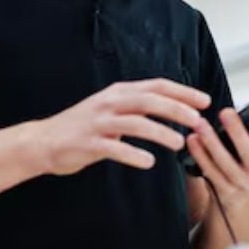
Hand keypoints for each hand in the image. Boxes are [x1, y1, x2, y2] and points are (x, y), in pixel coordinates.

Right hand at [34, 78, 211, 175]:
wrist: (44, 141)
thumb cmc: (82, 127)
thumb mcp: (111, 109)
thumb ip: (137, 108)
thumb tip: (172, 110)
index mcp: (118, 92)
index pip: (157, 85)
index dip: (182, 92)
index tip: (204, 101)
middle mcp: (109, 103)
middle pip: (150, 100)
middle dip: (177, 110)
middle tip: (198, 122)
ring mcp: (98, 122)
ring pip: (135, 123)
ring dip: (160, 131)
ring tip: (179, 143)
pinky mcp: (89, 143)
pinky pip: (114, 148)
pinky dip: (133, 155)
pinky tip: (148, 162)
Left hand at [185, 108, 248, 207]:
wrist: (242, 196)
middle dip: (238, 133)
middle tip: (226, 112)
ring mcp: (243, 184)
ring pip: (226, 164)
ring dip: (212, 143)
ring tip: (201, 124)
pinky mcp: (224, 191)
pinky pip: (210, 172)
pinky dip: (200, 155)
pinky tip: (192, 140)